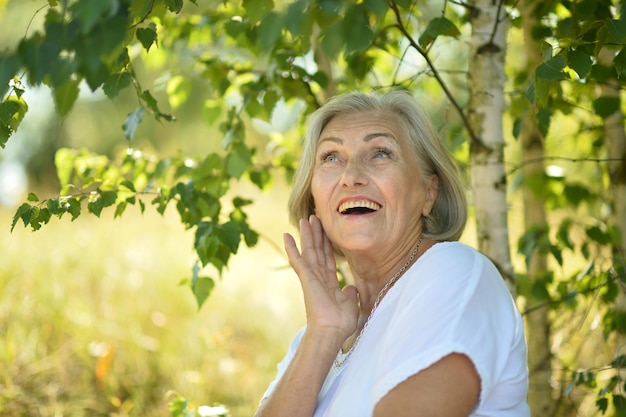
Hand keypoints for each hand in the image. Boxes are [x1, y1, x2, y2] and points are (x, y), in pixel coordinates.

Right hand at [283, 215, 358, 344]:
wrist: (331, 331)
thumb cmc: (341, 323)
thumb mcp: (351, 304)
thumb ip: (350, 294)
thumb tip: (351, 289)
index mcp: (330, 283)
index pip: (329, 259)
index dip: (328, 245)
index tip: (327, 231)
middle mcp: (319, 278)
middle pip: (318, 250)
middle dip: (318, 234)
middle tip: (316, 217)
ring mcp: (311, 277)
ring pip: (309, 250)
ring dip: (307, 235)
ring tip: (305, 219)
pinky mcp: (306, 278)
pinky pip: (298, 260)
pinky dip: (292, 247)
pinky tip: (287, 235)